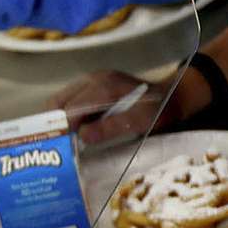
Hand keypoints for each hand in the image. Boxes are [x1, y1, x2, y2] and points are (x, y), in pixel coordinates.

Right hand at [47, 71, 175, 145]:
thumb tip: (83, 136)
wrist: (172, 97)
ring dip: (59, 121)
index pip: (71, 108)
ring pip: (61, 101)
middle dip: (54, 125)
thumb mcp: (140, 121)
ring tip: (64, 142)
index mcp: (104, 86)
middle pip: (59, 102)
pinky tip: (74, 133)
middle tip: (57, 148)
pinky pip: (70, 101)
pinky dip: (67, 117)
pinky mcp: (92, 86)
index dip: (62, 129)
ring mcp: (91, 80)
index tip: (60, 149)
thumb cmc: (159, 110)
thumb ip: (112, 127)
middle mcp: (93, 79)